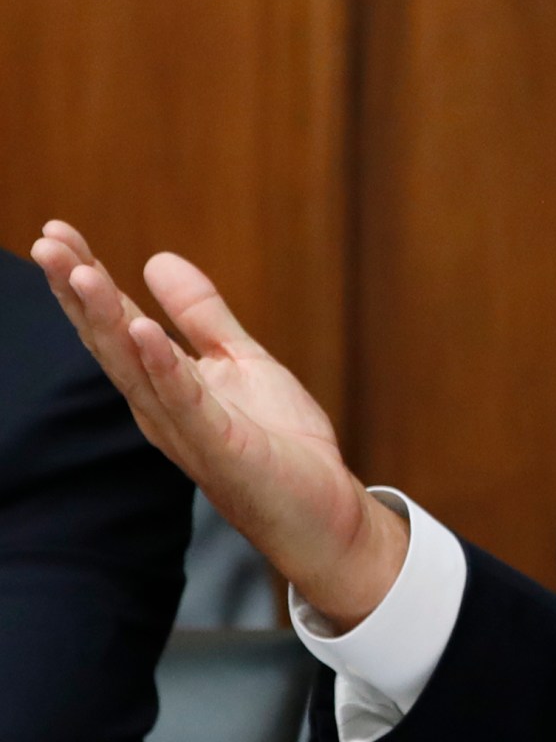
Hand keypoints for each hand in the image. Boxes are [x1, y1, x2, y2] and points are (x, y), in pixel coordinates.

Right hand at [27, 221, 408, 627]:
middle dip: (77, 290)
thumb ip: (201, 315)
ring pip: (134, 365)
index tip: (56, 231)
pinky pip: (186, 402)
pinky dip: (163, 366)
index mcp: (162, 383)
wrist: (323, 510)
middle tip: (45, 240)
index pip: (115, 322)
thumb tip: (157, 259)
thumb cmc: (279, 444)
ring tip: (79, 270)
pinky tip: (143, 330)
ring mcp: (186, 427)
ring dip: (106, 317)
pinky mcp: (221, 446)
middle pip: (109, 339)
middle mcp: (159, 405)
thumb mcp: (241, 361)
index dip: (85, 278)